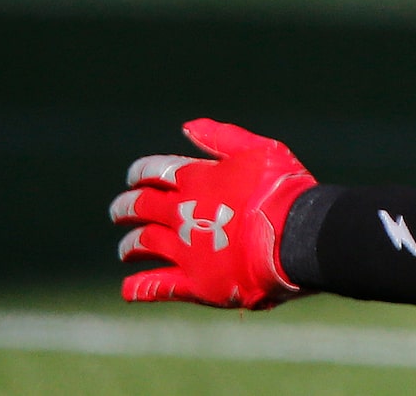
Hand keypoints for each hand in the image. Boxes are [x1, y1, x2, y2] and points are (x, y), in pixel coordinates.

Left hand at [110, 119, 314, 309]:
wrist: (296, 234)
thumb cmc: (282, 187)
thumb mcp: (258, 149)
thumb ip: (221, 138)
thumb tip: (188, 127)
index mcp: (196, 179)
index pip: (155, 170)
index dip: (141, 172)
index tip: (133, 176)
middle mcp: (182, 213)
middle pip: (143, 206)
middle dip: (127, 206)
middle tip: (119, 210)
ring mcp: (185, 249)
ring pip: (144, 244)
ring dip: (130, 244)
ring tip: (125, 248)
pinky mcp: (195, 283)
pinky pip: (158, 286)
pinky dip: (140, 287)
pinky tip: (128, 288)